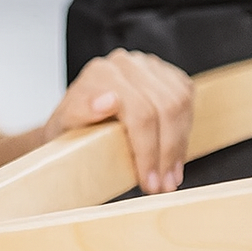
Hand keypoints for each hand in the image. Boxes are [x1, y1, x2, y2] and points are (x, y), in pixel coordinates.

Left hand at [42, 49, 192, 193]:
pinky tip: (175, 156)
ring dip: (178, 145)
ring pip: (179, 102)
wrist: (76, 122)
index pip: (139, 112)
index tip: (148, 182)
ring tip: (170, 178)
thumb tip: (111, 100)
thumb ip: (82, 110)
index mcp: (100, 73)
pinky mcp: (165, 73)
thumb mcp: (65, 127)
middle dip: (166, 153)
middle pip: (164, 107)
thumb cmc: (71, 128)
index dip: (147, 150)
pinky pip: (186, 98)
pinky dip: (184, 131)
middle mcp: (125, 64)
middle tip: (161, 186)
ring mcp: (147, 65)